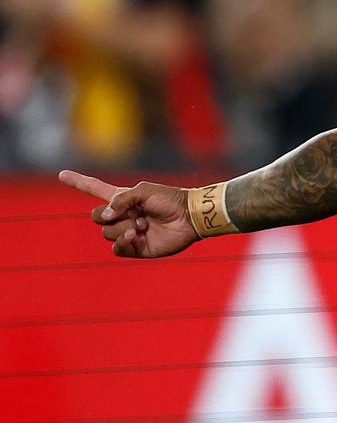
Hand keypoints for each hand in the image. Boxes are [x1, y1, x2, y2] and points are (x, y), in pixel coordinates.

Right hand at [59, 170, 198, 257]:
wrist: (188, 217)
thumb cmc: (169, 199)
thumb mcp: (143, 190)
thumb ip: (120, 199)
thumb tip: (106, 216)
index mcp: (123, 198)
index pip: (95, 189)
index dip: (78, 182)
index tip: (61, 174)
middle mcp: (122, 215)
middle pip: (96, 216)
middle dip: (111, 214)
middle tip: (135, 212)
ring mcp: (127, 232)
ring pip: (107, 232)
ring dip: (124, 227)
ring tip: (144, 224)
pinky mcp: (135, 248)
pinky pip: (116, 249)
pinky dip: (122, 242)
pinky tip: (136, 235)